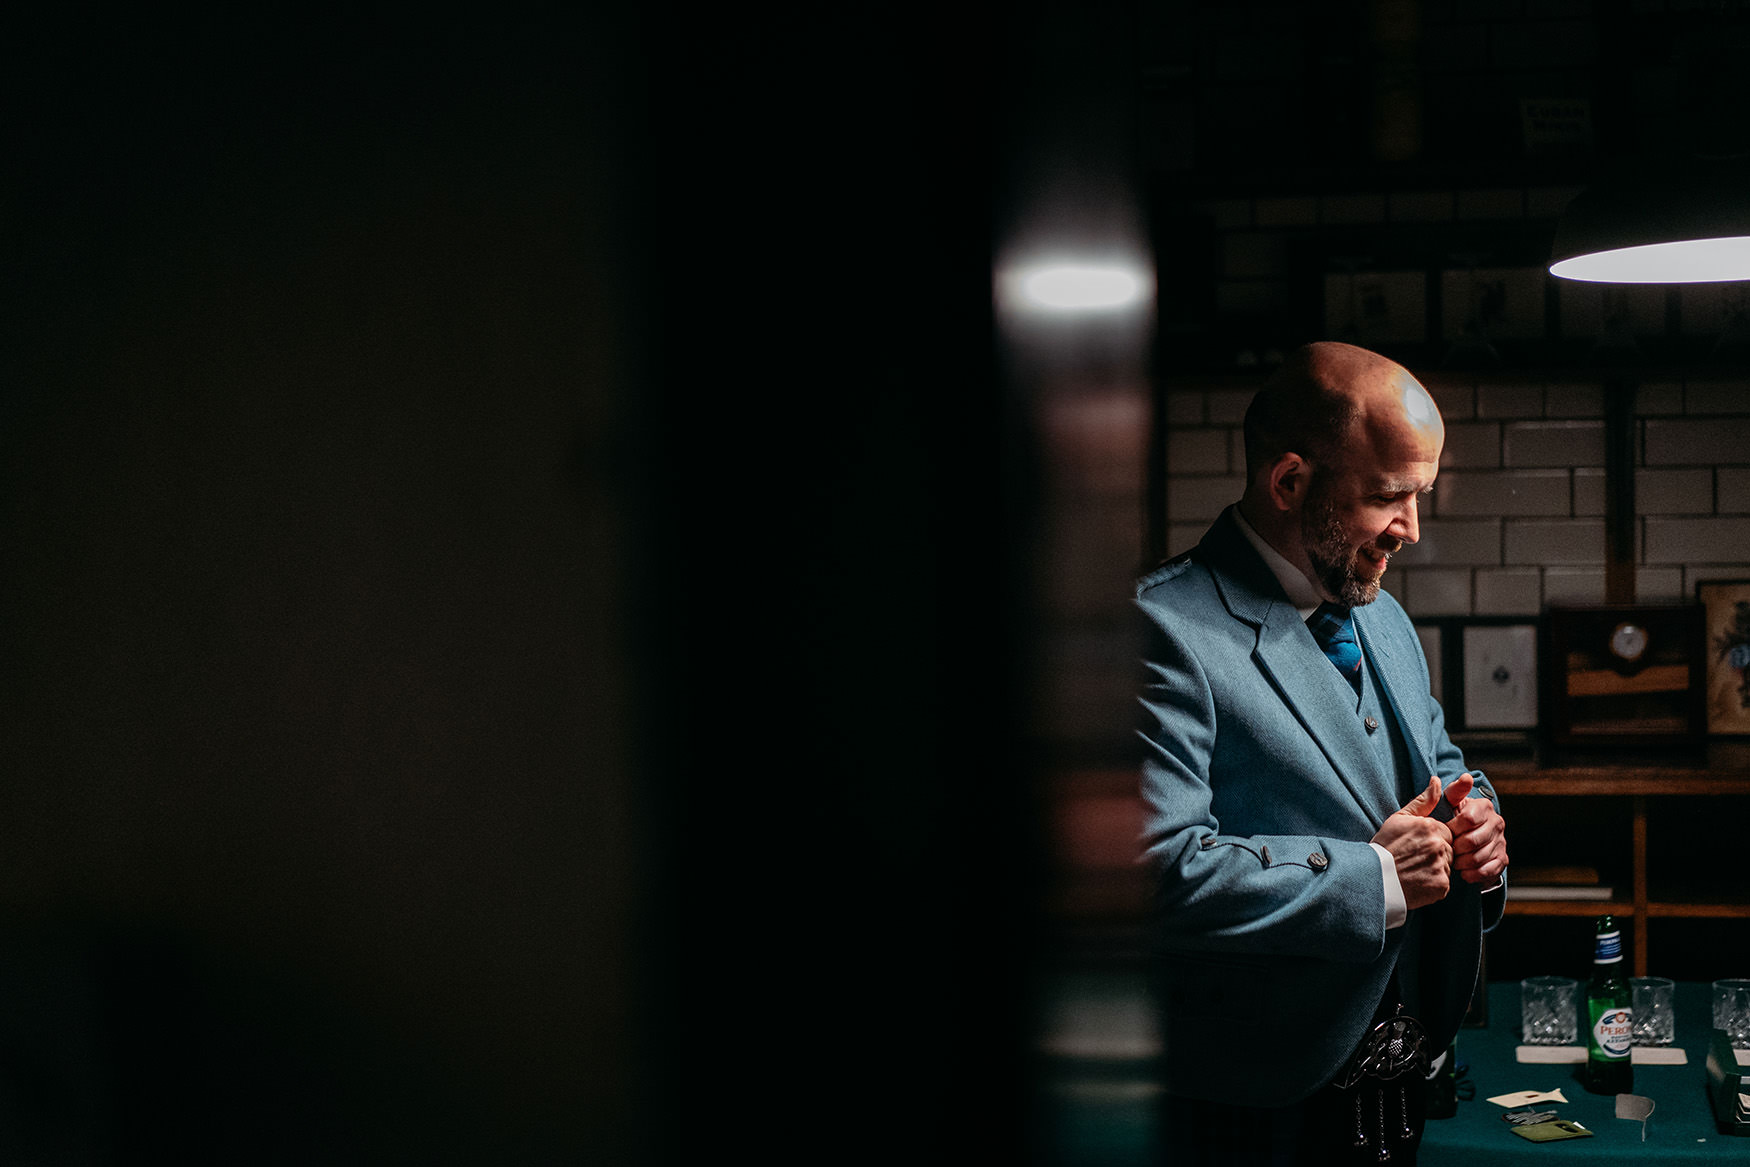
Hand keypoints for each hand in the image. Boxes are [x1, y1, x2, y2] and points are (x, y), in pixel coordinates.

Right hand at [1371, 776, 1453, 910]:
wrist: (1373, 878)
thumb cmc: (1385, 846)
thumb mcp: (1399, 818)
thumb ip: (1423, 801)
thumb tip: (1436, 781)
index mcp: (1430, 827)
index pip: (1446, 832)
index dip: (1432, 838)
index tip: (1417, 845)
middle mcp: (1438, 846)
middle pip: (1449, 849)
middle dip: (1436, 853)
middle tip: (1415, 859)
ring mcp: (1441, 867)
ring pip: (1447, 866)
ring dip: (1436, 869)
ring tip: (1415, 871)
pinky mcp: (1441, 886)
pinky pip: (1445, 883)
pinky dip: (1434, 884)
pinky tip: (1418, 882)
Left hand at [1443, 772, 1507, 885]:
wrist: (1464, 838)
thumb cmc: (1451, 817)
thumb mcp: (1449, 802)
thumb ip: (1454, 791)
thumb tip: (1465, 777)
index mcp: (1484, 807)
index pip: (1468, 819)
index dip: (1453, 827)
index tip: (1444, 830)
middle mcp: (1497, 823)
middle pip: (1473, 840)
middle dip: (1456, 847)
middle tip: (1447, 849)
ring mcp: (1501, 842)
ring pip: (1480, 857)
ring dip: (1462, 862)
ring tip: (1453, 860)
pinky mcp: (1502, 859)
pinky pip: (1489, 870)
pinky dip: (1473, 874)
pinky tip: (1464, 871)